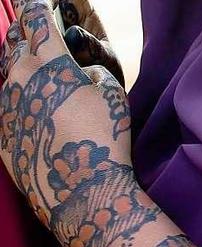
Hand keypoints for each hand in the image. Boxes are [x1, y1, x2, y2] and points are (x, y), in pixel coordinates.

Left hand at [1, 0, 147, 246]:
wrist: (81, 193)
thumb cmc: (103, 138)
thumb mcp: (112, 94)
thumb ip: (93, 72)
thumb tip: (81, 74)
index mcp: (45, 62)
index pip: (35, 21)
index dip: (38, 6)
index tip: (40, 0)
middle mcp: (16, 81)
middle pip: (13, 45)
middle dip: (24, 33)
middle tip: (33, 29)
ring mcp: (4, 110)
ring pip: (6, 77)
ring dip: (17, 67)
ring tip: (31, 67)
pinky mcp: (1, 138)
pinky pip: (5, 109)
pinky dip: (16, 101)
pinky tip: (30, 108)